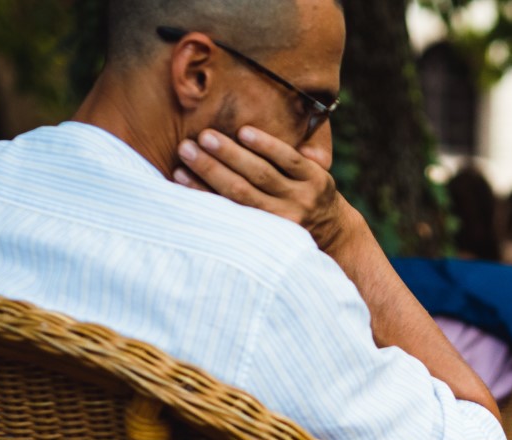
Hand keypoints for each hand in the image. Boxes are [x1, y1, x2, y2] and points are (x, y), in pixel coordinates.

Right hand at [176, 125, 351, 253]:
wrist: (335, 230)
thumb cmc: (285, 226)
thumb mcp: (266, 232)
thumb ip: (239, 218)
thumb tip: (188, 198)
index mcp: (266, 233)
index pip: (228, 210)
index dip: (201, 192)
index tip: (177, 174)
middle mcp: (284, 218)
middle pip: (240, 190)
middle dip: (209, 169)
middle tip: (184, 148)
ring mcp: (302, 198)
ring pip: (261, 173)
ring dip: (231, 154)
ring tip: (205, 137)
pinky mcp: (318, 179)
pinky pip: (289, 159)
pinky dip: (266, 146)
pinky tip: (244, 133)